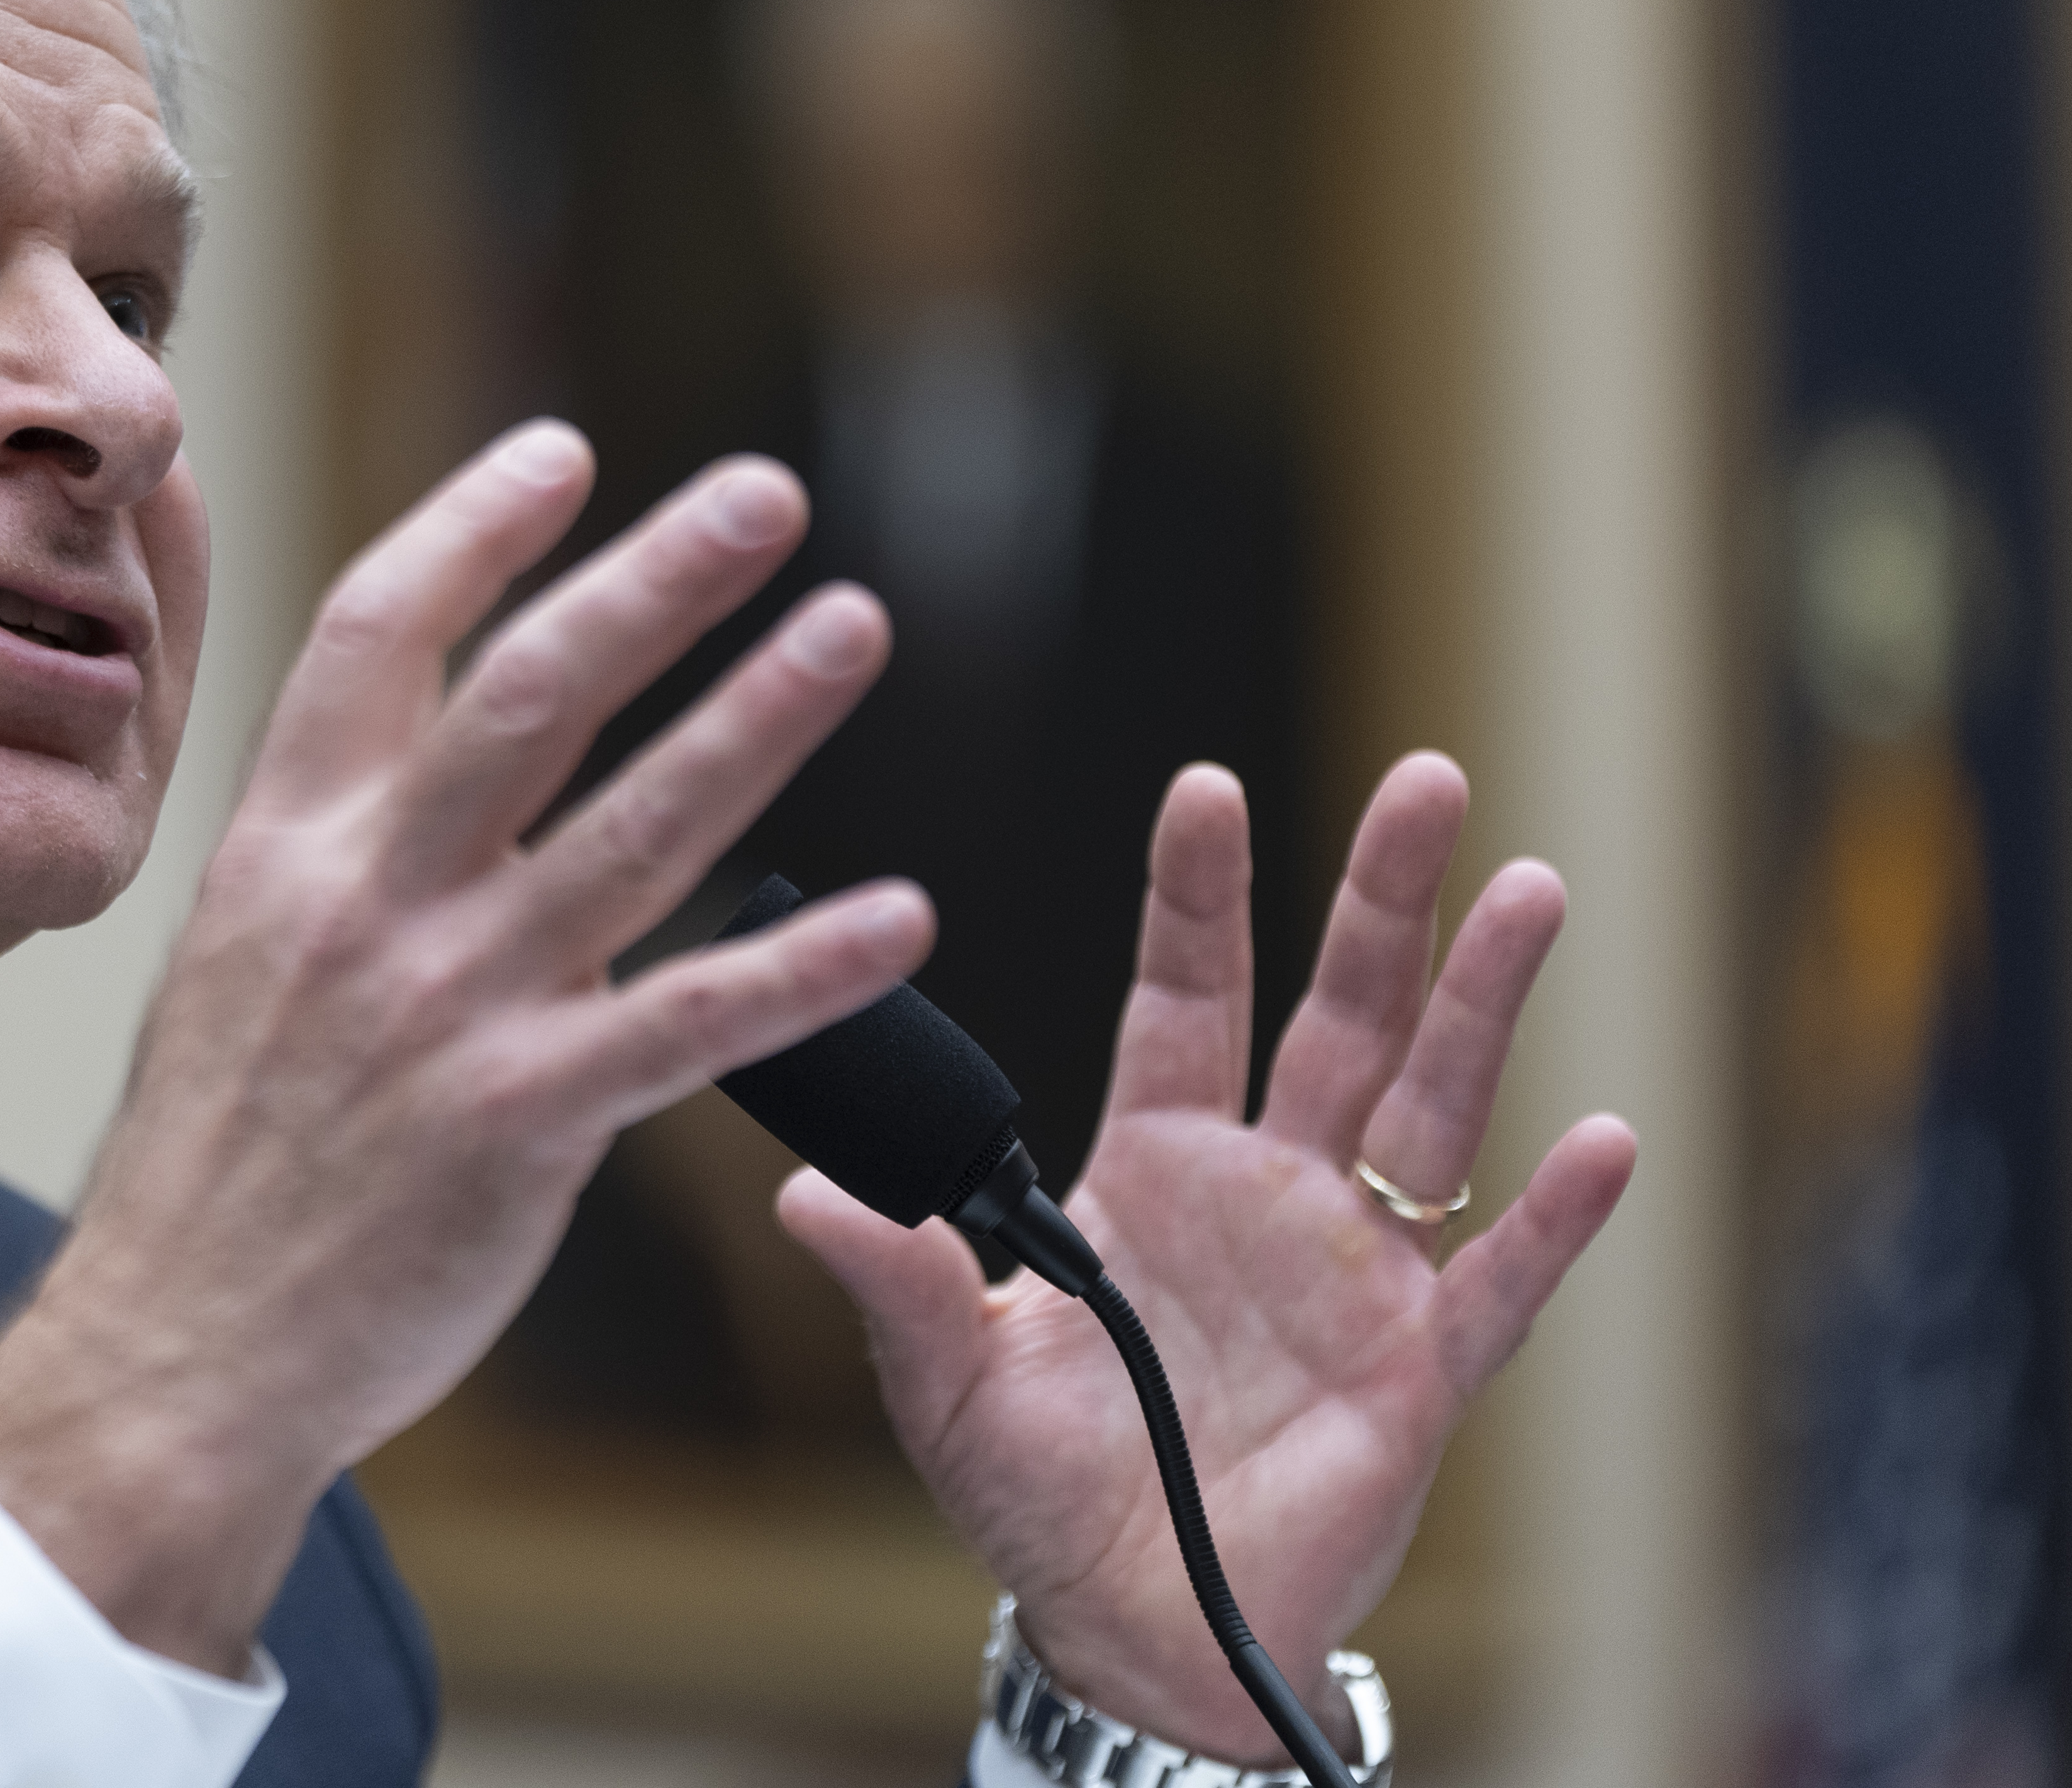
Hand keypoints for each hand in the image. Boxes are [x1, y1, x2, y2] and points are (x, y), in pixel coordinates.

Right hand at [0, 422, 932, 1668]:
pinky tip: (900, 918)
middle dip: (653, 579)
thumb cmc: (214, 1167)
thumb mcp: (232, 965)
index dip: (473, 527)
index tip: (565, 450)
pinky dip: (802, 965)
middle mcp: (367, 897)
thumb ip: (330, 856)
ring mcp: (448, 1004)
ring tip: (851, 624)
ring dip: (756, 715)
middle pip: (528, 690)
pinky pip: (689, 1022)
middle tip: (765, 493)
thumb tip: (416, 761)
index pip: (374, 632)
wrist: (180, 1351)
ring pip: (631, 825)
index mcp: (284, 845)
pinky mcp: (524, 1121)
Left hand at [782, 754, 1637, 1763]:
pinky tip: (1601, 1138)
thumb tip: (804, 1195)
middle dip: (1378, 897)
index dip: (1196, 895)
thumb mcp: (949, 1379)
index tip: (1205, 785)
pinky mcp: (1418, 1370)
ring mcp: (1354, 1272)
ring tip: (1529, 889)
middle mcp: (1267, 1192)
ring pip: (1431, 1108)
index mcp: (1155, 1170)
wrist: (1130, 1627)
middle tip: (1426, 778)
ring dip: (1481, 1003)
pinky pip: (1497, 1281)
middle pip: (1335, 1014)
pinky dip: (1553, 1217)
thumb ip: (899, 1276)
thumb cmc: (1041, 1494)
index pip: (1183, 997)